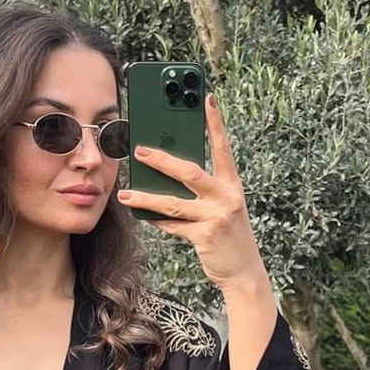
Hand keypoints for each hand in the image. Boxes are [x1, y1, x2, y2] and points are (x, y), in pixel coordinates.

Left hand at [117, 95, 266, 290]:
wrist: (243, 271)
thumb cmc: (228, 234)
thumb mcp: (223, 206)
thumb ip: (203, 188)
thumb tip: (169, 171)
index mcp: (232, 184)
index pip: (222, 147)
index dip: (215, 123)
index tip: (206, 98)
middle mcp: (227, 197)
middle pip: (190, 172)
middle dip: (162, 160)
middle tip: (139, 150)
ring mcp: (217, 217)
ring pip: (174, 203)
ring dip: (146, 197)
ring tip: (125, 193)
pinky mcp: (205, 237)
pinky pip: (173, 225)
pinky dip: (156, 220)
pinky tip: (141, 214)